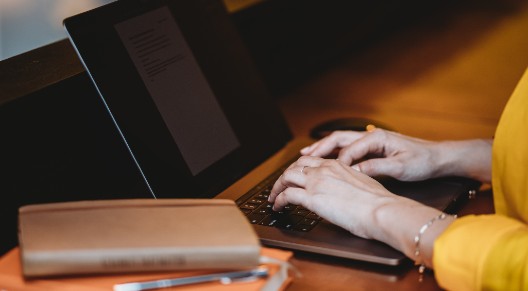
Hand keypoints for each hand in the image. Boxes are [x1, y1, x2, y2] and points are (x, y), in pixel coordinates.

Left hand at [268, 155, 452, 264]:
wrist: (382, 210)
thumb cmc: (378, 202)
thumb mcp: (362, 183)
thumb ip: (348, 182)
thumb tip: (343, 190)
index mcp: (337, 165)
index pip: (310, 161)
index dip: (298, 168)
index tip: (293, 176)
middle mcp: (324, 170)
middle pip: (294, 167)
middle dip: (284, 177)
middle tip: (279, 187)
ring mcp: (316, 182)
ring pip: (286, 177)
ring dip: (277, 187)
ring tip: (274, 197)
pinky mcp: (312, 197)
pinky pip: (287, 195)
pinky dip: (279, 200)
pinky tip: (278, 207)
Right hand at [300, 129, 491, 181]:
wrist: (439, 158)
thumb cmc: (423, 161)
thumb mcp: (401, 167)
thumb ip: (377, 167)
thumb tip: (355, 171)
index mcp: (376, 137)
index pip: (349, 149)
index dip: (336, 162)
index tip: (325, 174)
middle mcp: (371, 136)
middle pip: (338, 139)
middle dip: (319, 148)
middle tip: (302, 157)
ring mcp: (371, 141)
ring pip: (341, 142)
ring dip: (323, 148)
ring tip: (306, 154)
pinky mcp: (373, 148)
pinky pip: (347, 148)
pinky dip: (334, 153)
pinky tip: (326, 159)